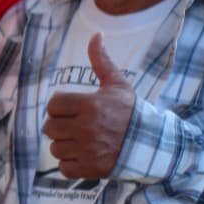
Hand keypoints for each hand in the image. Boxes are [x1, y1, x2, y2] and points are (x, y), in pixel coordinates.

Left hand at [42, 33, 134, 178]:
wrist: (153, 143)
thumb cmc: (132, 112)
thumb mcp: (117, 84)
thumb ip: (101, 61)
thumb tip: (96, 35)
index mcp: (90, 105)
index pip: (53, 105)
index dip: (59, 106)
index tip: (71, 108)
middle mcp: (87, 128)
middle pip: (49, 127)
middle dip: (59, 125)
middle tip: (74, 125)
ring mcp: (88, 150)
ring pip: (54, 148)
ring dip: (63, 145)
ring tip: (79, 140)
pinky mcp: (91, 169)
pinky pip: (64, 168)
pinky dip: (69, 163)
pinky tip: (82, 155)